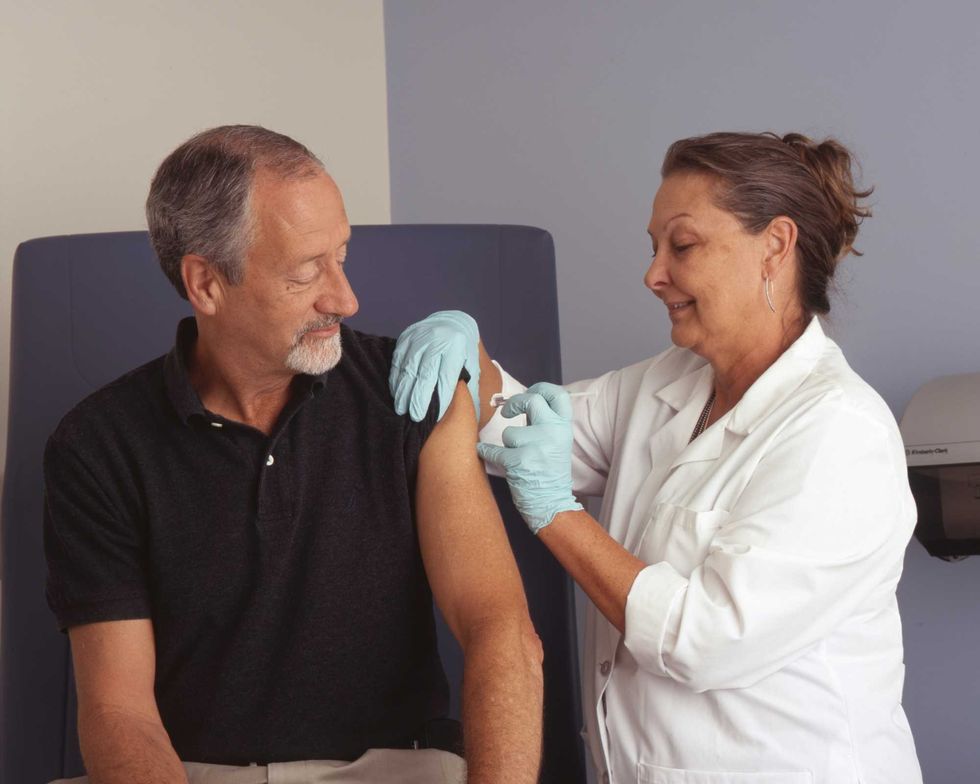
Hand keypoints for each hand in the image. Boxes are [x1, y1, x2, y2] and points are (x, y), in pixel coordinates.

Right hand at [390, 310, 480, 421]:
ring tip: (402, 409)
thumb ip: (471, 386)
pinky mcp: (406, 337)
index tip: (436, 416)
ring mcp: (419, 337)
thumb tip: (472, 413)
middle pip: (425, 373)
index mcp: (456, 346)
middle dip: (419, 397)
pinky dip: (396, 379)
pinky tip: (397, 393)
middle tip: (415, 416)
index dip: (441, 398)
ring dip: (404, 391)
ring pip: (408, 368)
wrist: (452, 323)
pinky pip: (398, 361)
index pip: (446, 376)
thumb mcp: (473, 364)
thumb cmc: (464, 350)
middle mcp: (437, 339)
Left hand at [477, 382, 582, 533]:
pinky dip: (486, 452)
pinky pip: (494, 450)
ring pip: (509, 432)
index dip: (541, 388)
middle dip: (513, 403)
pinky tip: (485, 453)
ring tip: (515, 457)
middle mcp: (554, 433)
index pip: (559, 395)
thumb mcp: (554, 442)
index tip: (529, 391)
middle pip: (531, 400)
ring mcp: (538, 446)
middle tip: (506, 412)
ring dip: (506, 444)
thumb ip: (542, 422)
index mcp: (564, 428)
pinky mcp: (520, 461)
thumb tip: (521, 400)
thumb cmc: (548, 472)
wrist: (551, 504)